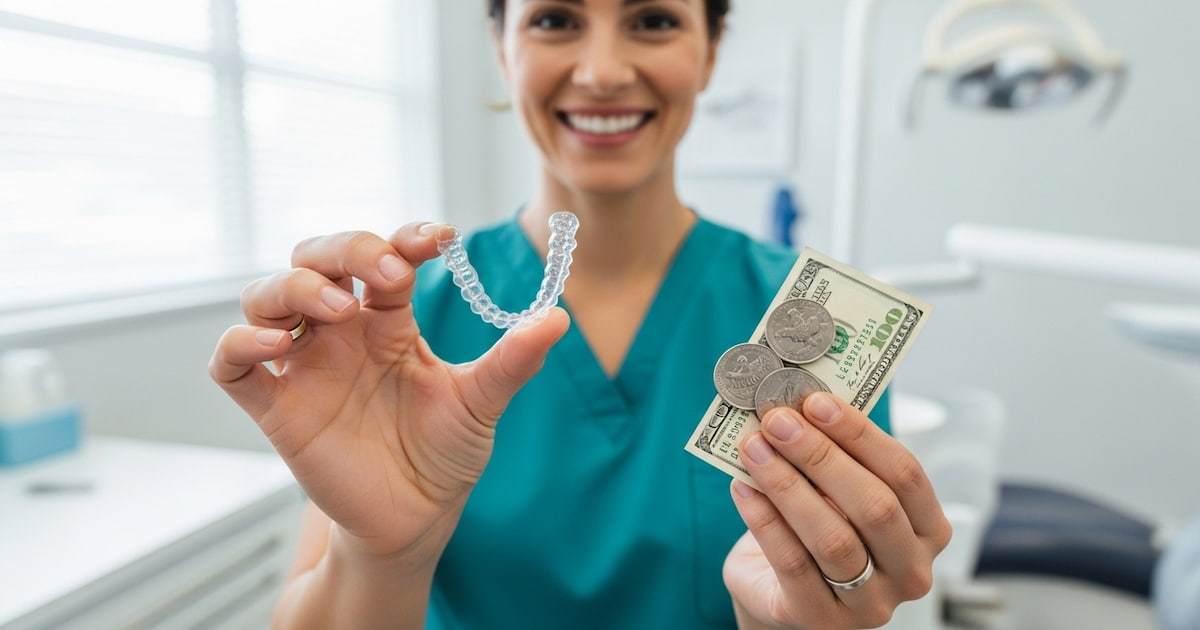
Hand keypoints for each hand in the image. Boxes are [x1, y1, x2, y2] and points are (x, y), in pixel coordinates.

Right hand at [208, 222, 568, 557]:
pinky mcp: (277, 407)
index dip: (404, 238)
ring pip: (266, 297)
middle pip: (315, 258)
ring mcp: (305, 366)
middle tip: (387, 272)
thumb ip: (513, 360)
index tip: (440, 239)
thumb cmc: (443, 453)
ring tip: (336, 308)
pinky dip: (240, 344)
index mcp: (389, 321)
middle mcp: (341, 333)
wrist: (415, 519)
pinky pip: (231, 364)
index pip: (384, 257)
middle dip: (344, 248)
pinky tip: (276, 346)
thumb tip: (558, 318)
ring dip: (292, 287)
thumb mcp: (481, 402)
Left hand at [723, 393, 951, 628]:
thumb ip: (831, 456)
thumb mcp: (835, 492)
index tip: (816, 402)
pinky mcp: (823, 621)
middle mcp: (911, 571)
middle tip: (778, 421)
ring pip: (833, 538)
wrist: (779, 592)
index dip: (861, 434)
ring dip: (787, 484)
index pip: (906, 474)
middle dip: (820, 455)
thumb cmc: (816, 529)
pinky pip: (792, 564)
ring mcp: (871, 604)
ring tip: (754, 448)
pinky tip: (743, 487)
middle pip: (874, 506)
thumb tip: (796, 406)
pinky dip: (764, 519)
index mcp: (929, 530)